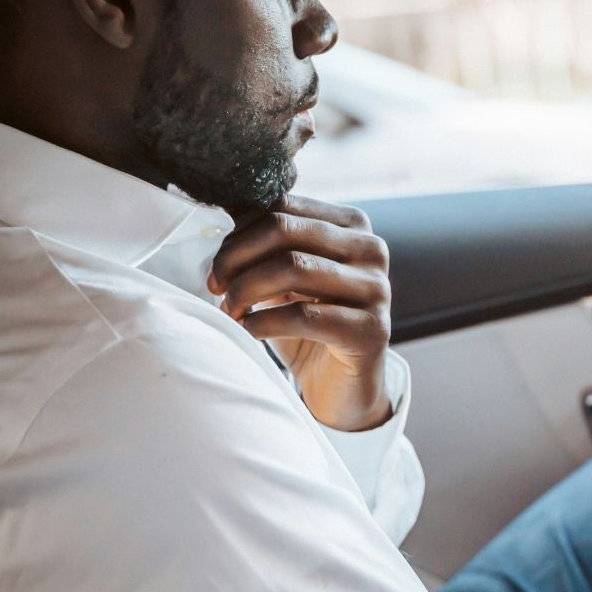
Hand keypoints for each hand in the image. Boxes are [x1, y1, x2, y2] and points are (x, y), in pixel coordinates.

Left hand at [209, 194, 392, 431]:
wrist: (341, 385)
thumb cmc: (308, 324)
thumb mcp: (285, 277)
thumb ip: (265, 244)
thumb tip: (221, 211)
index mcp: (352, 225)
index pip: (284, 206)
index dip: (240, 231)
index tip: (216, 261)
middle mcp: (371, 249)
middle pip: (286, 230)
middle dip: (237, 256)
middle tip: (215, 284)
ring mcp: (376, 289)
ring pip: (294, 267)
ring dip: (246, 289)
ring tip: (228, 309)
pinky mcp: (371, 329)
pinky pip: (304, 316)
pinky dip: (263, 321)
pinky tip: (247, 329)